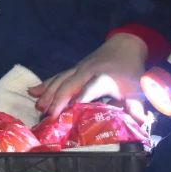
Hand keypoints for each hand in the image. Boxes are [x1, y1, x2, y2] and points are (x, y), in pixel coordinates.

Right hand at [29, 33, 148, 119]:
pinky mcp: (72, 69)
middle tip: (48, 117)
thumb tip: (138, 125)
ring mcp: (77, 69)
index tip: (70, 113)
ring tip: (38, 108)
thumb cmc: (130, 70)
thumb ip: (136, 107)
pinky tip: (32, 92)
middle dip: (57, 101)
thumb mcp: (137, 89)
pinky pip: (56, 76)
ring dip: (47, 94)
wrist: (124, 46)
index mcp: (103, 77)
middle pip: (69, 85)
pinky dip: (44, 84)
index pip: (90, 89)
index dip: (80, 99)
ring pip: (59, 81)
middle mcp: (87, 72)